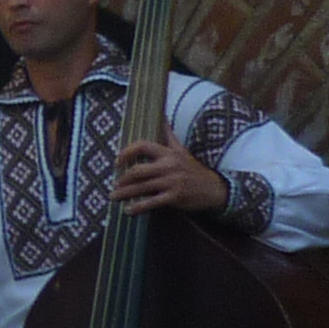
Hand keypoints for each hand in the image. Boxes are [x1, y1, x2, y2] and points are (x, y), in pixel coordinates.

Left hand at [112, 137, 227, 215]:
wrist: (214, 188)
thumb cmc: (193, 169)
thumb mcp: (182, 150)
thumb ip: (169, 136)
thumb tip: (162, 117)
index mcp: (169, 153)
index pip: (142, 146)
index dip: (126, 152)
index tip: (116, 161)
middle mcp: (169, 165)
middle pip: (137, 170)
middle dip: (123, 179)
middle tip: (114, 184)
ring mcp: (172, 181)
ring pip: (141, 187)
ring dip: (124, 193)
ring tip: (113, 197)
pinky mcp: (174, 196)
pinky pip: (151, 202)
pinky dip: (138, 207)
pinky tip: (128, 210)